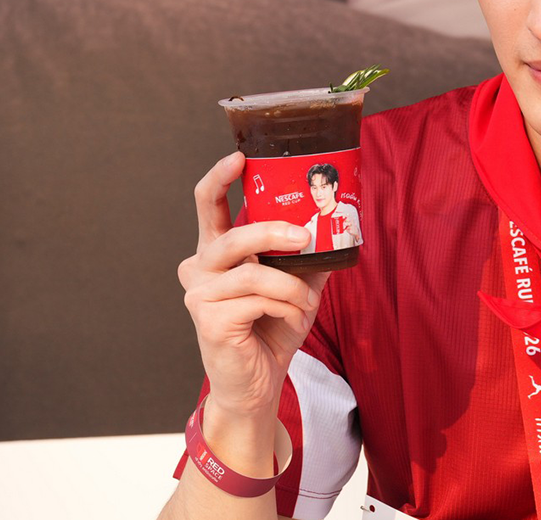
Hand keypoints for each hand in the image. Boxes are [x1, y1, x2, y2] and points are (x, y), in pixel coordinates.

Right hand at [178, 153, 327, 425]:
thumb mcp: (296, 285)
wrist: (258, 384)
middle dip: (272, 232)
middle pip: (232, 235)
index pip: (206, 204)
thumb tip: (341, 223)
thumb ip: (307, 255)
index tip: (241, 156)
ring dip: (291, 288)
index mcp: (215, 252)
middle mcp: (198, 268)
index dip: (219, 177)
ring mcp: (199, 295)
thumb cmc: (271, 330)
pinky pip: (257, 300)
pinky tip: (290, 320)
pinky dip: (285, 308)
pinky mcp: (208, 320)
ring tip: (305, 303)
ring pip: (253, 273)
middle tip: (304, 236)